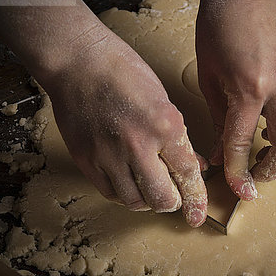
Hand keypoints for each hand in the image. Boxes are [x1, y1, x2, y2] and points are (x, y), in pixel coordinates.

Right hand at [40, 28, 207, 226]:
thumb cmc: (122, 71)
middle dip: (173, 203)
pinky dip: (124, 194)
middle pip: (162, 198)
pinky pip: (110, 192)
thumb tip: (193, 165)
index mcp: (164, 125)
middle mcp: (138, 145)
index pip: (187, 173)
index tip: (198, 214)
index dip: (196, 197)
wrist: (77, 61)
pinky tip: (129, 183)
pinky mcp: (86, 160)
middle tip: (175, 198)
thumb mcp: (163, 100)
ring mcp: (109, 155)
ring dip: (148, 201)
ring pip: (134, 202)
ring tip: (151, 190)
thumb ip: (177, 137)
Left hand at [196, 0, 275, 200]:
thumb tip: (219, 154)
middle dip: (272, 170)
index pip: (243, 142)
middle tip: (255, 179)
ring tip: (265, 158)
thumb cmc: (218, 27)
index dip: (237, 171)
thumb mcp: (208, 77)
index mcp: (250, 87)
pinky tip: (273, 133)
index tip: (236, 190)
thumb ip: (218, 119)